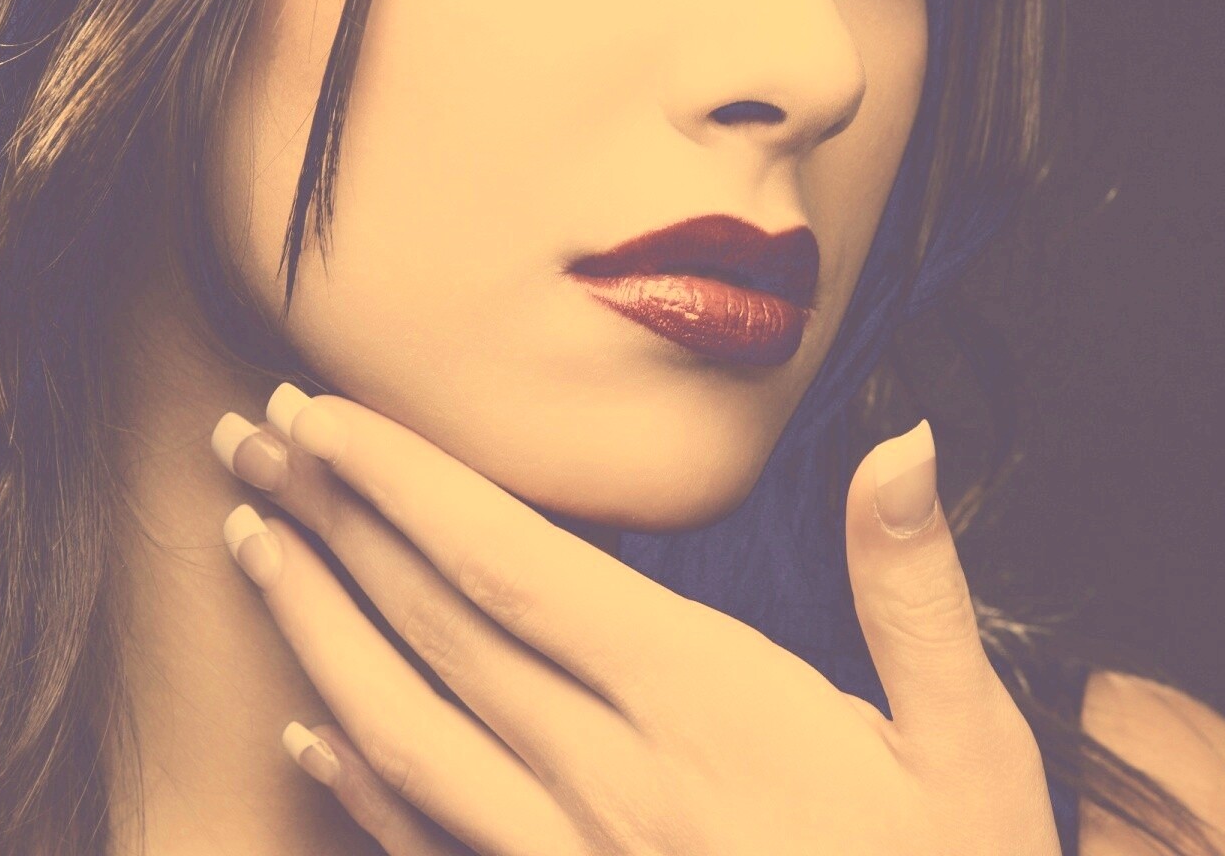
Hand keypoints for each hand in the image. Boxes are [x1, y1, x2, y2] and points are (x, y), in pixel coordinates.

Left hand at [209, 384, 1064, 855]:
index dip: (405, 481)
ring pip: (402, 730)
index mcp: (704, 706)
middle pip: (435, 628)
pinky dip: (355, 784)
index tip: (328, 413)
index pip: (513, 564)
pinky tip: (307, 736)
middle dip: (334, 520)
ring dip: (314, 627)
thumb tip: (898, 442)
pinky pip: (430, 847)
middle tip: (251, 432)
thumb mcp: (976, 747)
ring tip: (248, 541)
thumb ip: (914, 592)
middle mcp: (608, 778)